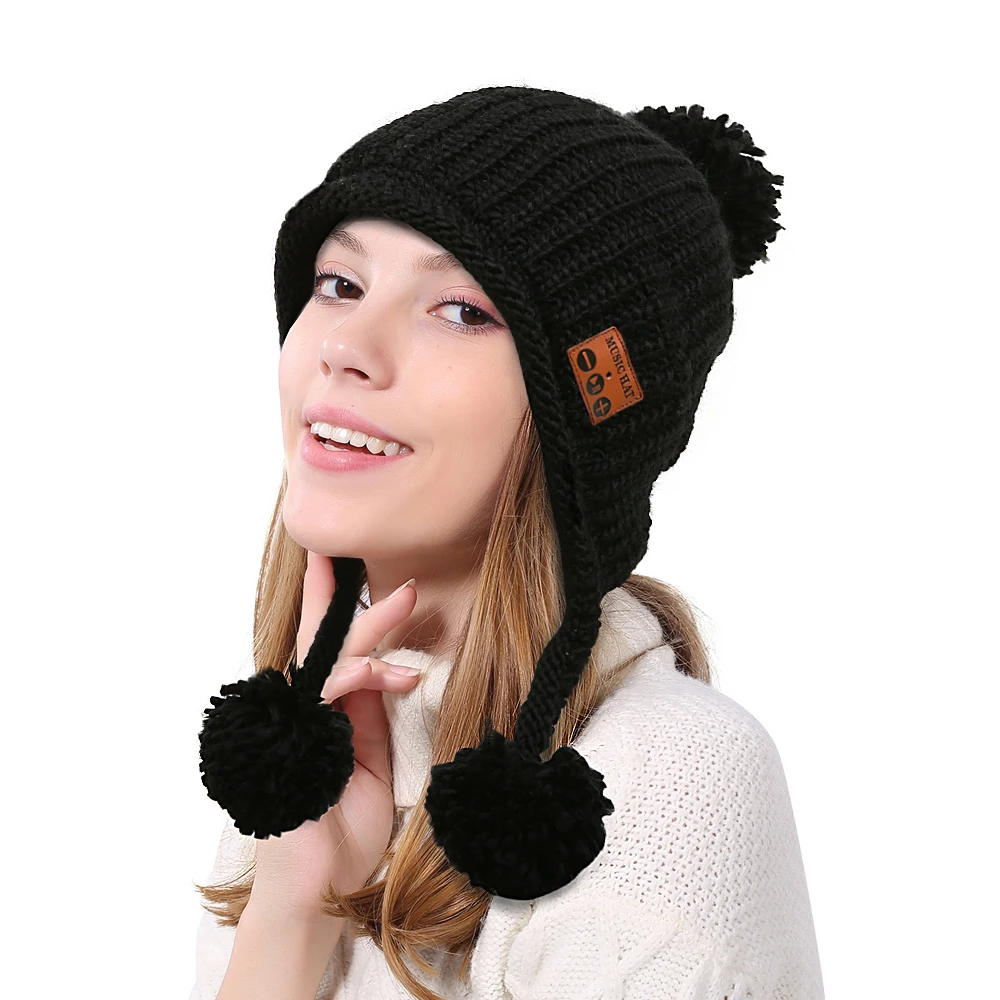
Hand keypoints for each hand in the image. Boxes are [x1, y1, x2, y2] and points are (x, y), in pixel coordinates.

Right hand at [249, 551, 420, 920]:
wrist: (318, 891)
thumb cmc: (344, 833)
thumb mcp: (372, 763)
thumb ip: (373, 717)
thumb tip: (395, 670)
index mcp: (323, 716)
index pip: (329, 651)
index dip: (333, 605)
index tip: (345, 563)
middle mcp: (302, 712)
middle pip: (323, 642)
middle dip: (354, 602)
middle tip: (394, 572)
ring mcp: (292, 723)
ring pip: (326, 658)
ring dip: (371, 628)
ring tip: (407, 601)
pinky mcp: (291, 739)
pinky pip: (324, 692)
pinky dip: (359, 675)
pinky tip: (392, 674)